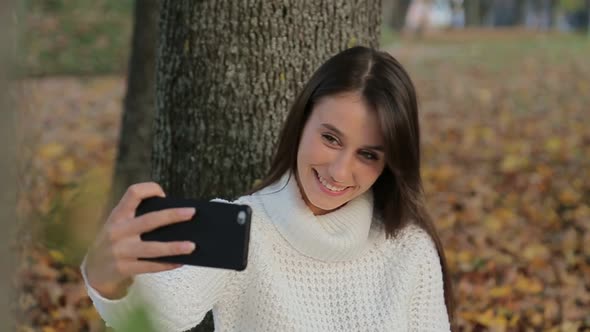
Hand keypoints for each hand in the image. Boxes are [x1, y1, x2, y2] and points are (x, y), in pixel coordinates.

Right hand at [84, 182, 196, 298]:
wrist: (93, 270)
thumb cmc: (115, 242)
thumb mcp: (119, 226)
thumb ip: (139, 219)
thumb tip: (176, 219)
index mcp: (118, 215)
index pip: (133, 193)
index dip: (150, 190)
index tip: (164, 194)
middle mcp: (117, 231)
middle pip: (149, 220)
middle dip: (172, 216)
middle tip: (192, 213)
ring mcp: (120, 251)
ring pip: (152, 248)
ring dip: (174, 247)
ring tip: (192, 246)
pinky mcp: (123, 268)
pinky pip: (150, 266)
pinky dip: (167, 264)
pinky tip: (181, 261)